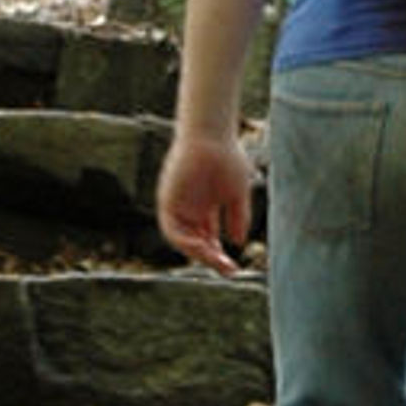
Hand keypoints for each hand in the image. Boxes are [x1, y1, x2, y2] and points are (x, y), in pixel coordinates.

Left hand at [156, 122, 256, 268]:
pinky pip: (172, 230)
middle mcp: (190, 209)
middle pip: (196, 243)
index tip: (233, 269)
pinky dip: (185, 242)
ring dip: (198, 254)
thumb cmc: (227, 158)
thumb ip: (237, 218)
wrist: (212, 136)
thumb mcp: (237, 194)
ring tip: (216, 260)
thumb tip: (238, 242)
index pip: (208, 239)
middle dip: (211, 259)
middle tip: (227, 270)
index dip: (219, 255)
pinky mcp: (168, 200)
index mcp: (206, 207)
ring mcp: (178, 205)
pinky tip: (202, 246)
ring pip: (183, 241)